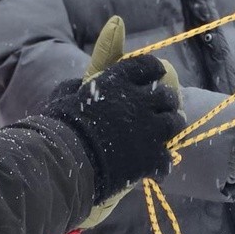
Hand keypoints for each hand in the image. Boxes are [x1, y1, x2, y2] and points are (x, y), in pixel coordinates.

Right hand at [42, 47, 184, 202]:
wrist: (65, 158)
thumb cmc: (59, 125)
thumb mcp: (65, 94)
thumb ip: (77, 86)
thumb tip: (80, 85)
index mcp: (118, 80)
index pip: (147, 65)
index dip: (154, 70)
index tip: (157, 74)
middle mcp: (139, 100)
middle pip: (166, 95)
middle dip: (165, 101)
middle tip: (160, 110)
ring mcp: (148, 129)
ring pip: (174, 122)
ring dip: (170, 127)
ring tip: (163, 136)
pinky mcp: (151, 157)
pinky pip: (167, 158)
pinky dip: (162, 163)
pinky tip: (155, 168)